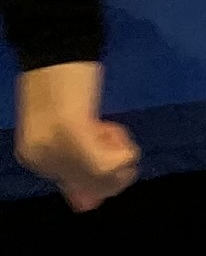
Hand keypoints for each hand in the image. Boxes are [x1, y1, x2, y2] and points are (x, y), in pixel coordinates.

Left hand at [17, 64, 136, 211]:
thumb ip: (74, 167)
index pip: (80, 193)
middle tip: (105, 133)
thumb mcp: (66, 131)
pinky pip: (114, 162)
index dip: (104, 172)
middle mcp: (41, 159)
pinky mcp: (74, 133)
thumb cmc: (61, 83)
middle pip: (99, 189)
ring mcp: (57, 148)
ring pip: (109, 179)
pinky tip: (108, 126)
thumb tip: (85, 207)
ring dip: (122, 155)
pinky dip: (123, 146)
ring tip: (105, 127)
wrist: (54, 48)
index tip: (97, 139)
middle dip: (117, 165)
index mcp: (32, 157)